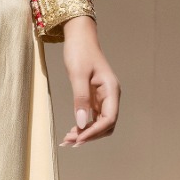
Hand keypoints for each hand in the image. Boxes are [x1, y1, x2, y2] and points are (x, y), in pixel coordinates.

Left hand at [57, 15, 119, 146]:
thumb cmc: (80, 52)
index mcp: (111, 90)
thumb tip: (82, 124)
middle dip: (90, 135)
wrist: (79, 37)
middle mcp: (110, 96)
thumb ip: (81, 99)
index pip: (109, 119)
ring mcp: (103, 97)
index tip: (78, 138)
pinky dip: (83, 125)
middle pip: (106, 125)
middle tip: (69, 142)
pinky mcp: (95, 97)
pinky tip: (72, 131)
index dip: (94, 132)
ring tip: (67, 139)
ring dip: (86, 133)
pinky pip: (93, 117)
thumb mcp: (78, 74)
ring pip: (99, 123)